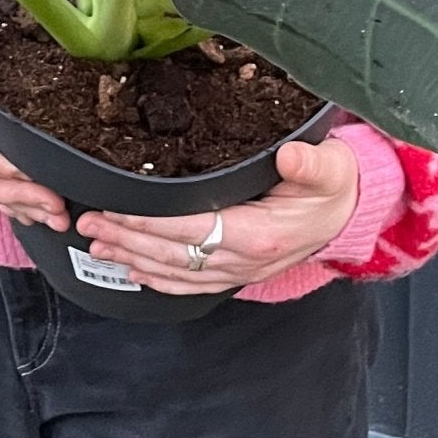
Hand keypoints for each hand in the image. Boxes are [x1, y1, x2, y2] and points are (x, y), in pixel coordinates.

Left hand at [75, 137, 358, 294]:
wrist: (350, 213)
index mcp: (261, 233)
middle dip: (128, 240)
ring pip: (177, 272)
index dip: (150, 222)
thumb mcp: (331, 166)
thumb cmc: (335, 184)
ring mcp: (240, 271)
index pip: (193, 228)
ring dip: (134, 260)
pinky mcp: (238, 272)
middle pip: (175, 255)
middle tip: (88, 224)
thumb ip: (310, 162)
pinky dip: (159, 280)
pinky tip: (134, 271)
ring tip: (97, 244)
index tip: (115, 209)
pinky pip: (192, 283)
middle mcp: (245, 259)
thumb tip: (289, 154)